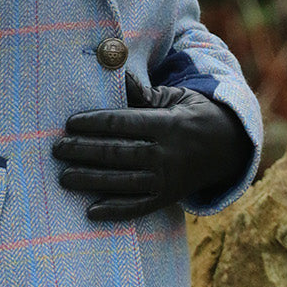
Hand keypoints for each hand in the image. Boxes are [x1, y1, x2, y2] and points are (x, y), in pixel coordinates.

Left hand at [52, 78, 251, 220]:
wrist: (229, 148)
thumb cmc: (193, 115)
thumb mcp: (176, 96)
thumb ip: (144, 93)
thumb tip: (118, 76)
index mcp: (168, 124)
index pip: (124, 123)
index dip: (95, 123)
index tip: (70, 123)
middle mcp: (167, 154)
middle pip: (119, 153)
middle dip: (85, 151)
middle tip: (57, 149)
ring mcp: (168, 179)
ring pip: (124, 182)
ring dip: (92, 180)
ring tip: (64, 177)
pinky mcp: (167, 198)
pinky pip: (139, 207)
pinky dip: (115, 211)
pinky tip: (91, 211)